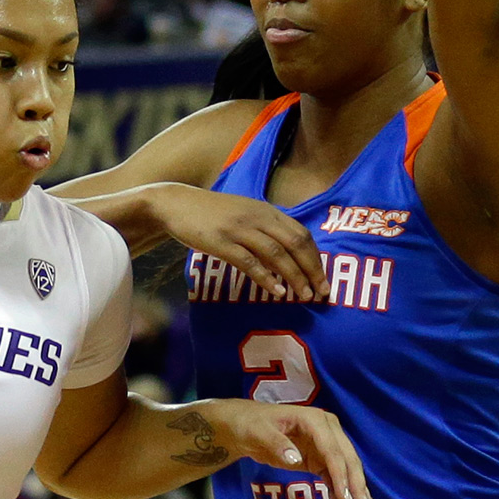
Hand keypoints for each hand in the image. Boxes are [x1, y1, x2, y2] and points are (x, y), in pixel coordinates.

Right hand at [152, 183, 328, 301]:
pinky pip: (249, 261)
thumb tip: (287, 255)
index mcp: (266, 211)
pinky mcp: (221, 242)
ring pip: (277, 254)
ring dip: (294, 277)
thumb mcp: (243, 213)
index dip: (316, 258)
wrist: (175, 203)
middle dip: (312, 270)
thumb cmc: (211, 213)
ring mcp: (239, 229)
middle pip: (295, 244)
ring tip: (303, 295)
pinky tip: (276, 291)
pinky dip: (266, 277)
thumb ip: (264, 228)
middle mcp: (257, 217)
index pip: (301, 234)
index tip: (323, 279)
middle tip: (321, 292)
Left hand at [207, 399, 388, 498]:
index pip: (333, 450)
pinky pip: (336, 479)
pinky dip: (341, 496)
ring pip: (348, 472)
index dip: (340, 475)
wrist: (244, 426)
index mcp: (315, 420)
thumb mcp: (257, 432)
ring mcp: (327, 446)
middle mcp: (328, 431)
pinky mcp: (322, 460)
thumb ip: (276, 444)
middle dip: (358, 490)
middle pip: (347, 462)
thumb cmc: (250, 424)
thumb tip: (294, 459)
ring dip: (359, 496)